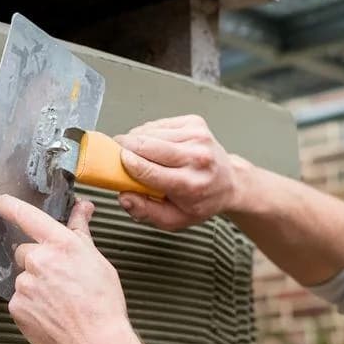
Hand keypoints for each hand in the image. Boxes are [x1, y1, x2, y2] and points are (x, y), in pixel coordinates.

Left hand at [0, 194, 131, 343]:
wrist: (96, 342)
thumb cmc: (102, 303)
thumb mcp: (97, 260)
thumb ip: (81, 231)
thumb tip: (83, 207)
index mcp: (61, 244)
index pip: (27, 216)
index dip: (9, 206)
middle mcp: (40, 260)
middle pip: (25, 251)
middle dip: (37, 261)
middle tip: (59, 279)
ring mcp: (25, 284)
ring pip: (23, 278)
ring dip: (35, 285)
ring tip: (59, 301)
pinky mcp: (17, 306)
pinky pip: (19, 299)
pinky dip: (31, 305)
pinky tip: (50, 314)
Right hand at [115, 115, 241, 230]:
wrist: (229, 183)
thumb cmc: (202, 201)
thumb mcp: (173, 219)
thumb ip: (145, 211)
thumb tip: (124, 196)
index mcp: (190, 184)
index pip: (147, 169)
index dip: (125, 164)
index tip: (113, 163)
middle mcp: (196, 157)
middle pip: (144, 145)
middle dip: (124, 148)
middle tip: (119, 157)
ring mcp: (196, 137)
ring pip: (148, 132)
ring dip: (137, 141)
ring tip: (142, 155)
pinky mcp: (194, 123)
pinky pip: (157, 124)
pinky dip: (149, 133)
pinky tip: (156, 146)